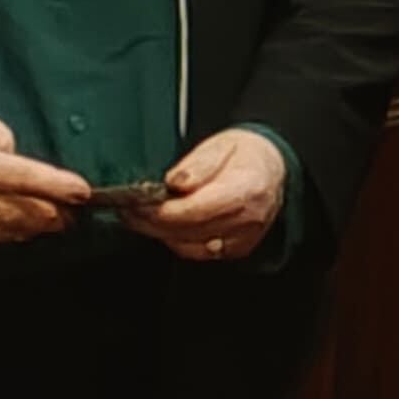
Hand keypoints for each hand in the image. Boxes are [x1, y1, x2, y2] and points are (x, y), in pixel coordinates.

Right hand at [0, 100, 90, 242]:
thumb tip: (11, 151)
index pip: (23, 175)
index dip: (56, 185)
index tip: (80, 190)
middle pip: (22, 210)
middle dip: (53, 211)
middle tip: (75, 209)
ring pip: (8, 228)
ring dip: (36, 227)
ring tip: (56, 222)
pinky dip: (11, 235)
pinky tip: (23, 230)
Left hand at [121, 129, 289, 263]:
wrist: (271, 169)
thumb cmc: (244, 155)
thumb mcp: (220, 145)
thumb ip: (198, 164)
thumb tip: (177, 182)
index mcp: (246, 189)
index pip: (196, 210)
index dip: (161, 211)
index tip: (136, 204)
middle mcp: (249, 219)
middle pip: (189, 231)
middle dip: (152, 223)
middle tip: (127, 211)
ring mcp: (244, 238)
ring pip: (190, 246)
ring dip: (160, 234)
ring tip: (138, 217)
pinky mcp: (237, 249)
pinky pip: (198, 253)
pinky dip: (176, 241)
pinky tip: (162, 227)